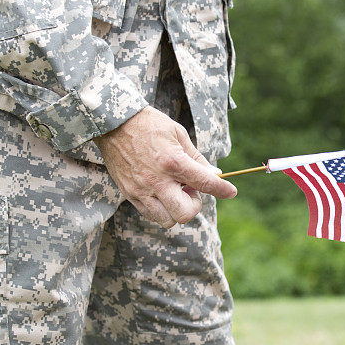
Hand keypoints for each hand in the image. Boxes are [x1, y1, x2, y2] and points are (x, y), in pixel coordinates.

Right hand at [93, 106, 236, 227]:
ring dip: (176, 210)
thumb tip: (214, 173)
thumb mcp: (178, 134)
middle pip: (185, 213)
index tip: (231, 191)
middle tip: (190, 188)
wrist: (113, 124)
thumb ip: (196, 157)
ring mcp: (141, 190)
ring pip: (167, 220)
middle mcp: (157, 180)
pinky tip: (162, 192)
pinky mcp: (130, 194)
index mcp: (173, 161)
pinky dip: (162, 209)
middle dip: (194, 204)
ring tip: (174, 191)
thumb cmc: (149, 125)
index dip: (223, 190)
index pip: (205, 183)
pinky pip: (151, 215)